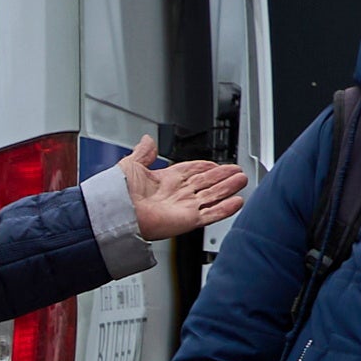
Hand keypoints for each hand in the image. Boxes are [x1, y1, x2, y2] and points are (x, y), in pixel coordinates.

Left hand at [119, 151, 250, 241]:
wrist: (117, 210)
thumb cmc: (119, 191)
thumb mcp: (131, 164)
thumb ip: (143, 152)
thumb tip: (148, 140)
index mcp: (165, 181)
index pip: (191, 171)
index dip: (205, 166)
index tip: (217, 163)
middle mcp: (177, 194)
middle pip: (206, 183)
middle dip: (223, 176)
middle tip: (238, 170)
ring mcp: (184, 207)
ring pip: (213, 196)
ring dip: (228, 188)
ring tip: (242, 180)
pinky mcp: (189, 220)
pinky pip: (212, 213)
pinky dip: (226, 208)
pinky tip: (237, 201)